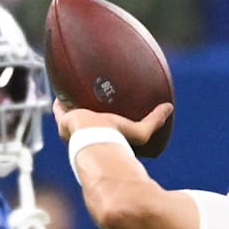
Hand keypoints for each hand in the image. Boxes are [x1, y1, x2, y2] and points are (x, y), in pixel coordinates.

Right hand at [52, 100, 172, 147]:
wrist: (97, 141)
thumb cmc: (118, 140)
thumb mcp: (141, 131)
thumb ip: (155, 121)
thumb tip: (170, 108)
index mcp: (104, 138)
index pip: (103, 129)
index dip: (103, 120)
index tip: (105, 110)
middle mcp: (87, 135)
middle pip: (86, 121)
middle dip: (86, 110)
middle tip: (89, 96)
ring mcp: (74, 128)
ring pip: (71, 114)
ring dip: (73, 103)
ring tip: (74, 90)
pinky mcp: (64, 120)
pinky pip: (59, 107)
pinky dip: (59, 99)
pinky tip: (59, 87)